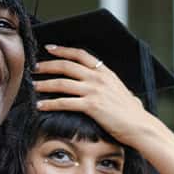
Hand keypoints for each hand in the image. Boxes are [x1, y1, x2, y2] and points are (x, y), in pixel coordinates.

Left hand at [32, 43, 160, 148]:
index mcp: (105, 72)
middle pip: (66, 66)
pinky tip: (40, 104)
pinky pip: (64, 102)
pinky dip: (49, 103)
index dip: (63, 50)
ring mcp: (94, 91)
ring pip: (62, 83)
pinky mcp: (91, 105)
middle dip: (47, 65)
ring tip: (33, 86)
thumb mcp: (121, 90)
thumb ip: (109, 84)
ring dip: (45, 84)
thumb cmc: (131, 112)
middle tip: (34, 68)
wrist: (140, 126)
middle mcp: (98, 78)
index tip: (49, 48)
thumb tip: (105, 84)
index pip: (80, 54)